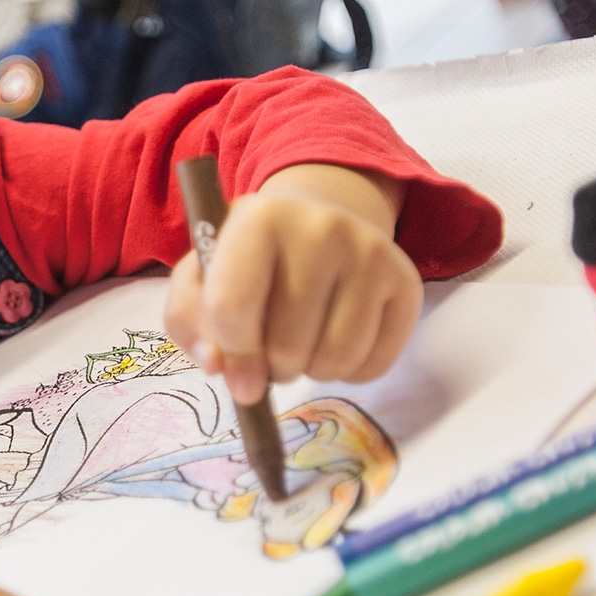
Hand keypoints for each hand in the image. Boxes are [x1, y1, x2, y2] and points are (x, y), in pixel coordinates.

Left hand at [165, 164, 422, 405]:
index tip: (236, 377)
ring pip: (335, 360)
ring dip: (311, 372)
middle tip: (272, 350)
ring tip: (303, 345)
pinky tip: (336, 341)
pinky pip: (375, 365)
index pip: (233, 307)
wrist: (318, 221)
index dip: (232, 356)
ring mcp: (370, 252)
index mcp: (259, 218)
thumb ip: (190, 321)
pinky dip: (351, 372)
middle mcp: (321, 227)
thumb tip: (221, 367)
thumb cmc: (250, 260)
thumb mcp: (201, 278)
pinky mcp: (405, 281)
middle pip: (287, 345)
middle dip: (273, 367)